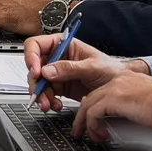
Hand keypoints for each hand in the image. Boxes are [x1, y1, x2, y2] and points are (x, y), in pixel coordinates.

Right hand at [25, 34, 140, 110]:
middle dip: (36, 82)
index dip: (31, 56)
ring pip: (38, 83)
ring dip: (40, 95)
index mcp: (63, 45)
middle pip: (34, 67)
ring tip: (48, 105)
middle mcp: (57, 58)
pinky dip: (48, 101)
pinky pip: (46, 94)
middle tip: (40, 94)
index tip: (36, 71)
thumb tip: (47, 70)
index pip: (37, 45)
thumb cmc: (111, 70)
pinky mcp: (60, 87)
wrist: (120, 89)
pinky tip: (56, 105)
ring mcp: (57, 73)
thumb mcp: (92, 67)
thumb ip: (69, 68)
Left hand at [67, 70, 151, 141]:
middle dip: (82, 117)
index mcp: (124, 79)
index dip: (92, 108)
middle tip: (80, 131)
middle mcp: (117, 81)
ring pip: (88, 106)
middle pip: (90, 98)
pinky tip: (101, 135)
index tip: (89, 120)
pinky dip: (94, 127)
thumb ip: (128, 104)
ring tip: (88, 137)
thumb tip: (118, 117)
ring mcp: (114, 88)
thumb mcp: (143, 101)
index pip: (100, 92)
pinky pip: (93, 114)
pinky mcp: (114, 99)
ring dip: (85, 124)